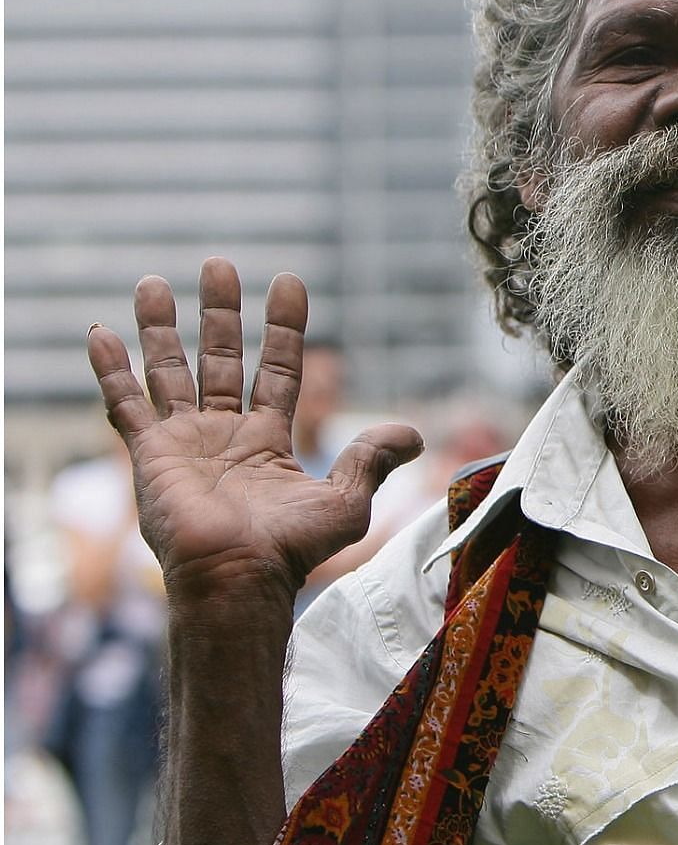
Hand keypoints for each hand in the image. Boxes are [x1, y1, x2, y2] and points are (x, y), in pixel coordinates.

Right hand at [86, 258, 423, 604]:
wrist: (237, 579)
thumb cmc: (291, 550)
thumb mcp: (347, 500)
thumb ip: (372, 459)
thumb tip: (413, 433)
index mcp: (268, 441)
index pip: (277, 368)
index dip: (283, 327)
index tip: (289, 282)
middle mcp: (223, 434)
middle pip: (218, 359)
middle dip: (218, 313)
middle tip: (219, 264)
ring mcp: (183, 443)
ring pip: (167, 371)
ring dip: (159, 328)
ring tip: (152, 282)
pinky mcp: (150, 455)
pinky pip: (124, 404)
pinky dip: (110, 370)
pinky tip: (98, 333)